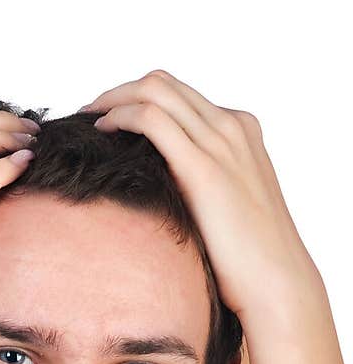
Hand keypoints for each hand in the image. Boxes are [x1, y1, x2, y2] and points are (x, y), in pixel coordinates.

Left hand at [80, 70, 319, 320]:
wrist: (276, 280)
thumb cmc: (247, 257)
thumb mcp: (223, 204)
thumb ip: (196, 183)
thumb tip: (155, 185)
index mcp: (239, 131)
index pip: (179, 94)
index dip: (136, 99)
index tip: (106, 117)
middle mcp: (231, 126)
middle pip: (163, 83)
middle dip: (117, 92)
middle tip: (87, 112)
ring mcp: (220, 142)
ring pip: (155, 90)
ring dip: (112, 99)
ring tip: (87, 119)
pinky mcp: (203, 166)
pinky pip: (152, 119)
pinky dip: (120, 117)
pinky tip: (101, 133)